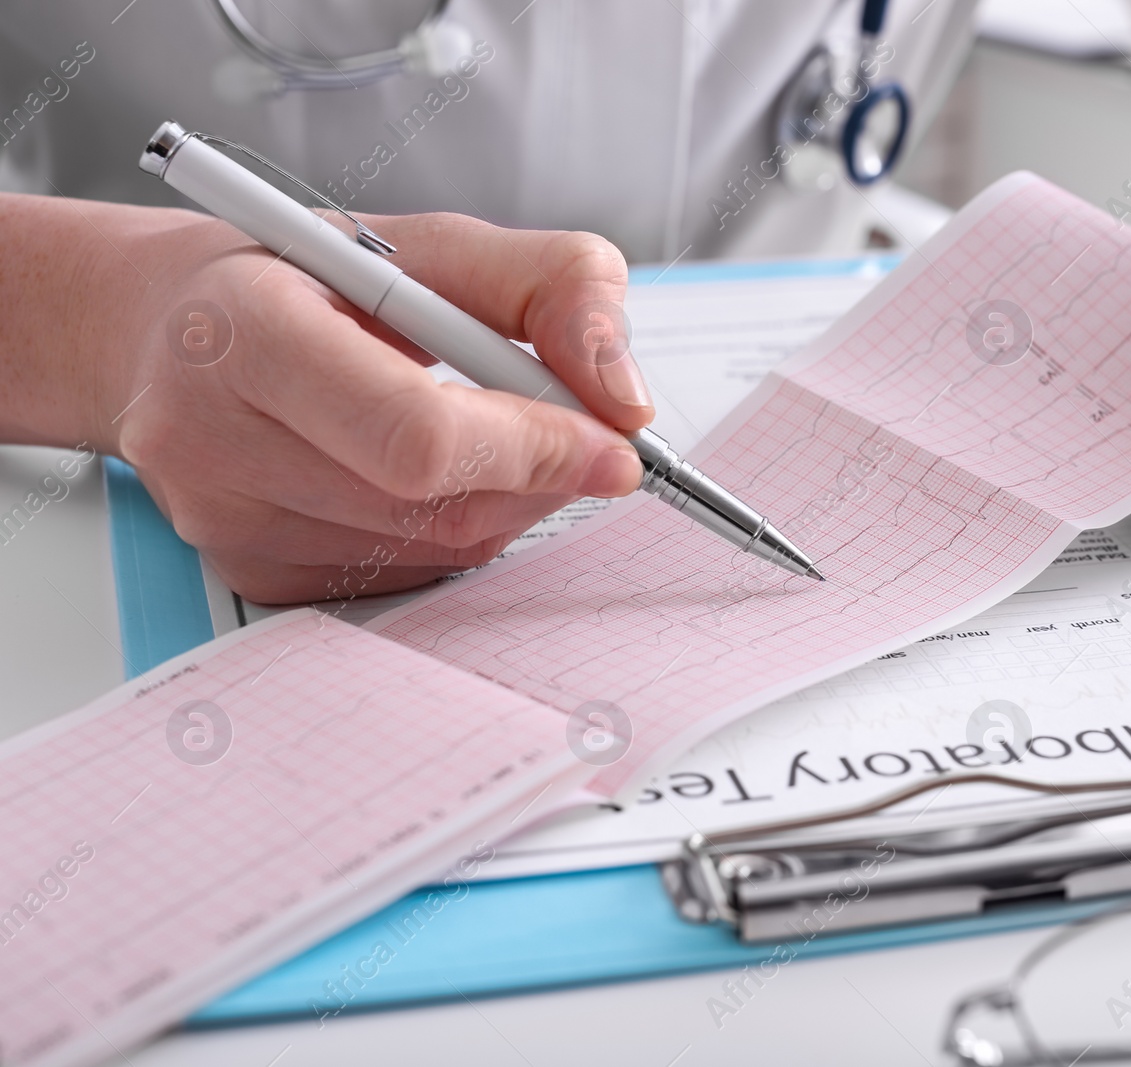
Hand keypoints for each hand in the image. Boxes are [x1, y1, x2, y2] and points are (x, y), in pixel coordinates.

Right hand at [94, 208, 649, 602]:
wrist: (184, 330)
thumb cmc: (312, 281)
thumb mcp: (437, 243)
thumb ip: (552, 289)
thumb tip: (624, 399)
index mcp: (245, 329)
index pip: (416, 433)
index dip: (536, 446)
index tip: (613, 441)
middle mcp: (209, 436)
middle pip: (436, 504)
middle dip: (538, 474)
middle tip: (578, 437)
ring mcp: (222, 520)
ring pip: (434, 551)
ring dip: (506, 502)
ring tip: (490, 436)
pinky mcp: (250, 574)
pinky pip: (406, 577)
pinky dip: (455, 532)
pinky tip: (429, 477)